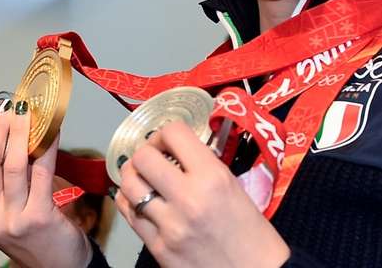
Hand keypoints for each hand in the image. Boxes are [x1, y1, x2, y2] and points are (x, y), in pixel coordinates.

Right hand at [0, 102, 91, 267]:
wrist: (56, 265)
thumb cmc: (32, 235)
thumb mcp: (1, 212)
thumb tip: (2, 136)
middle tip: (13, 110)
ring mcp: (12, 218)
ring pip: (13, 165)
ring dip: (22, 133)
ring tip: (30, 114)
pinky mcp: (39, 217)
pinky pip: (42, 173)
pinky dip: (47, 147)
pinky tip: (53, 132)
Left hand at [115, 121, 290, 267]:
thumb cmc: (253, 234)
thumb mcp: (234, 188)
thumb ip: (205, 167)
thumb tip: (178, 154)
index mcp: (213, 178)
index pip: (174, 133)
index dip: (166, 133)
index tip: (169, 142)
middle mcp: (188, 197)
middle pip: (142, 157)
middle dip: (146, 153)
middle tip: (155, 159)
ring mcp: (169, 225)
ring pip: (128, 185)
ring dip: (134, 176)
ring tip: (145, 179)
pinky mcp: (157, 247)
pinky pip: (129, 214)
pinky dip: (130, 201)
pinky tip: (141, 200)